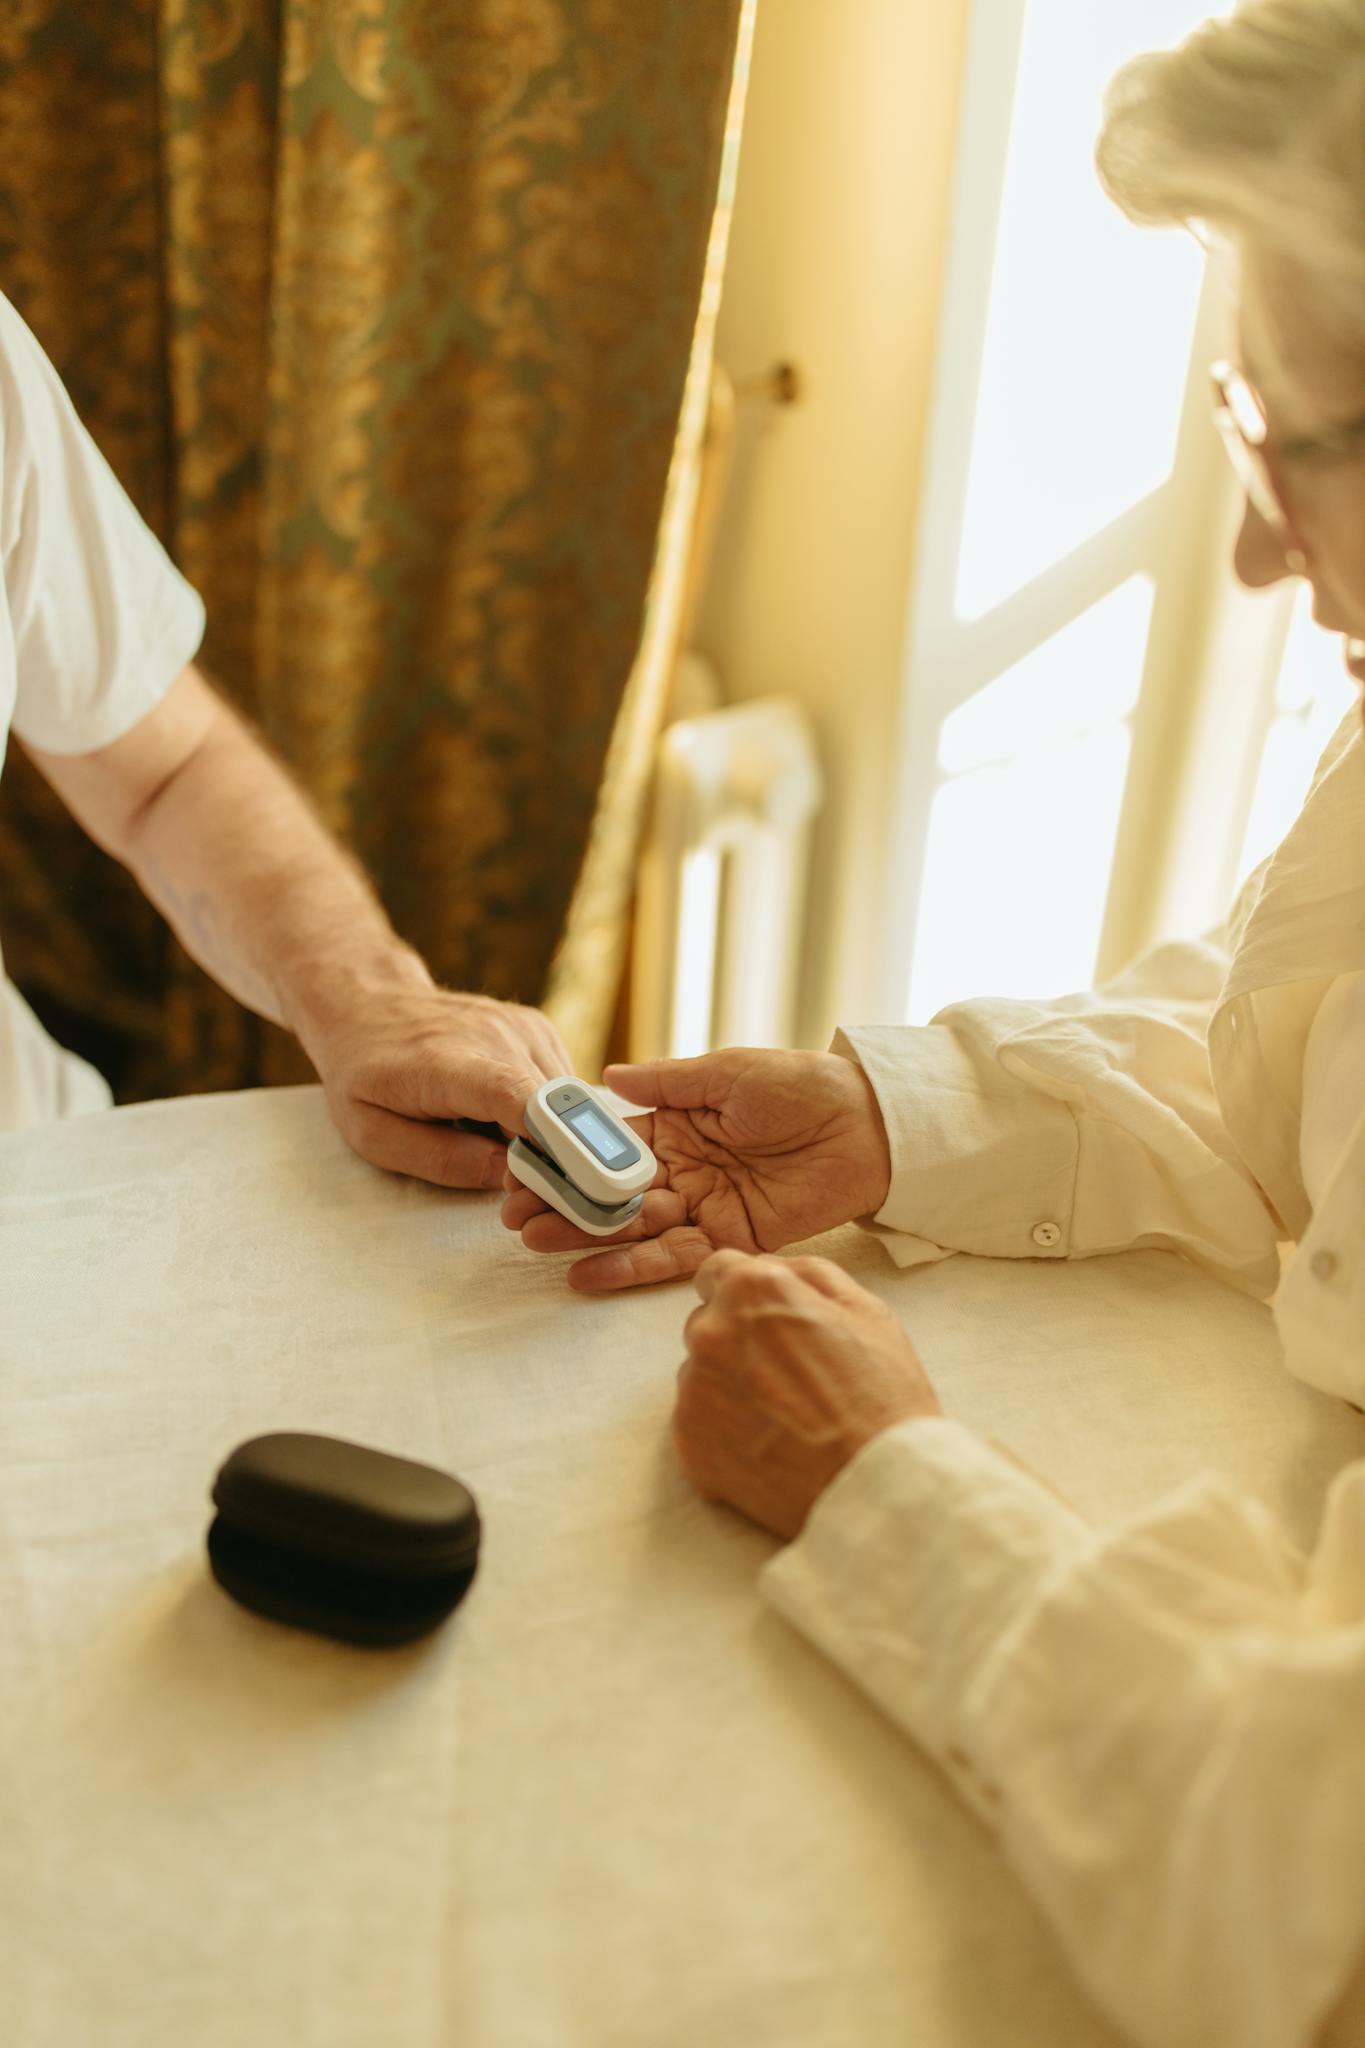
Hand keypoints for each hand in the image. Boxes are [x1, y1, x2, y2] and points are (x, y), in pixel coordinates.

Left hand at [305, 974, 573, 1188]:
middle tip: (513, 1191)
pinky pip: (563, 1086)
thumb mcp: (374, 1135)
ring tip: (492, 1140)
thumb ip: (440, 1160)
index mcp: (449, 1064)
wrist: (368, 1004)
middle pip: (558, 1112)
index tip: (560, 1186)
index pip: (521, 1101)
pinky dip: (546, 1112)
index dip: (552, 1147)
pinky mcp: (538, 1027)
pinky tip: (502, 1114)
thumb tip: (508, 1175)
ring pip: (569, 1103)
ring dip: (548, 1136)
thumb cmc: (363, 1075)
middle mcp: (497, 1036)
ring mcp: (523, 1026)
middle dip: (551, 1161)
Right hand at [500, 1047, 891, 1290]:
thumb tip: (604, 1079)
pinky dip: (629, 1267)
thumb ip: (666, 1084)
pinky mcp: (728, 1240)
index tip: (521, 1165)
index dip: (566, 1154)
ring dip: (583, 1236)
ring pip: (632, 1227)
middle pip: (611, 1191)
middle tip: (513, 1216)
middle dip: (562, 1202)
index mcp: (676, 1123)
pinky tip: (585, 1273)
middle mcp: (682, 1168)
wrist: (869, 1126)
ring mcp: (702, 1206)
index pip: (609, 1143)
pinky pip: (671, 1258)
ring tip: (535, 1241)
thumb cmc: (802, 1086)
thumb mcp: (727, 1072)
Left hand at [673, 1250, 941, 1538]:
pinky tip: (769, 1444)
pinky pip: (698, 1423)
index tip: (764, 1318)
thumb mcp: (865, 1309)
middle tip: (787, 1375)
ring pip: (700, 1374)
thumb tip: (770, 1268)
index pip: (716, 1270)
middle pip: (706, 1323)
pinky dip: (725, 1431)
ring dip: (729, 1386)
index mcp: (751, 1291)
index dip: (744, 1294)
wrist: (879, 1483)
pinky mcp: (688, 1442)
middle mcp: (711, 1332)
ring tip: (783, 1416)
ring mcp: (694, 1390)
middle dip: (737, 1340)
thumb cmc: (882, 1395)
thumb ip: (806, 1274)